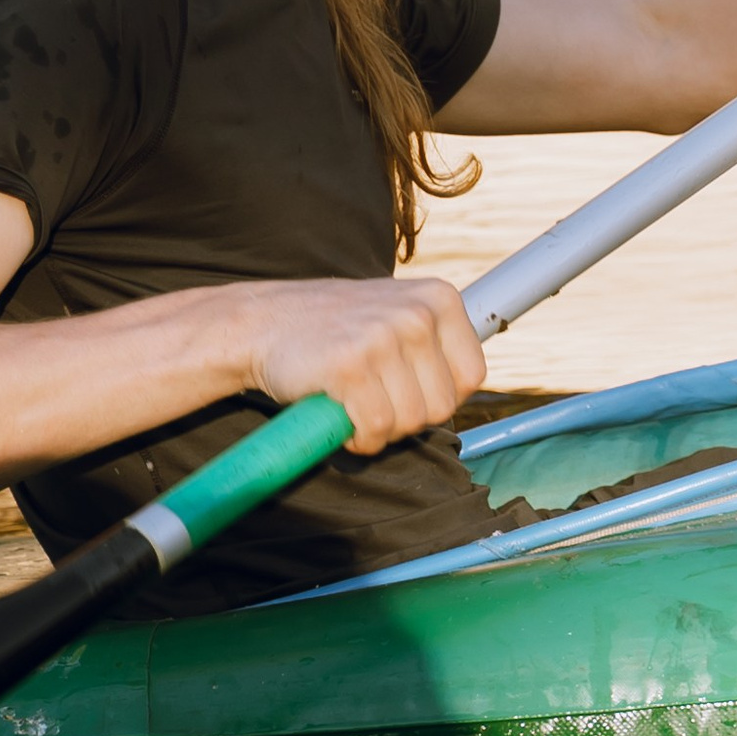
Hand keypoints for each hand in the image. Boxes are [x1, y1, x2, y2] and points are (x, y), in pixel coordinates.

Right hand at [233, 273, 486, 453]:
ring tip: (353, 401)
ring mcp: (384, 337)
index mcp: (439, 298)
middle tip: (373, 397)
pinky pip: (376, 429)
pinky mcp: (351, 366)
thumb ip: (435, 341)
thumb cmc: (335, 329)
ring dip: (380, 429)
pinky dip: (358, 437)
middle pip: (442, 406)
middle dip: (408, 418)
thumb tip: (472, 384)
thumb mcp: (397, 313)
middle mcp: (417, 313)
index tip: (406, 390)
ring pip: (410, 422)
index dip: (438, 397)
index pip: (472, 377)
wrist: (264, 322)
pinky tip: (338, 412)